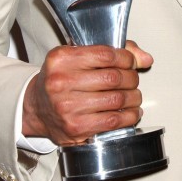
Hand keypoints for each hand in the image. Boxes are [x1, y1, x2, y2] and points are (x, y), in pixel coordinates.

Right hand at [22, 40, 152, 144]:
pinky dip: (129, 116)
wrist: (36, 108)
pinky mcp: (75, 128)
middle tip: (133, 80)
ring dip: (133, 97)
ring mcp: (67, 107)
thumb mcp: (77, 56)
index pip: (106, 54)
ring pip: (116, 99)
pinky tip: (131, 111)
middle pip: (113, 78)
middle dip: (131, 78)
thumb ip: (112, 52)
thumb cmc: (61, 78)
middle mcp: (61, 82)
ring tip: (134, 96)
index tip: (131, 62)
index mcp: (61, 59)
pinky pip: (112, 121)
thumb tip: (145, 58)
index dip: (126, 58)